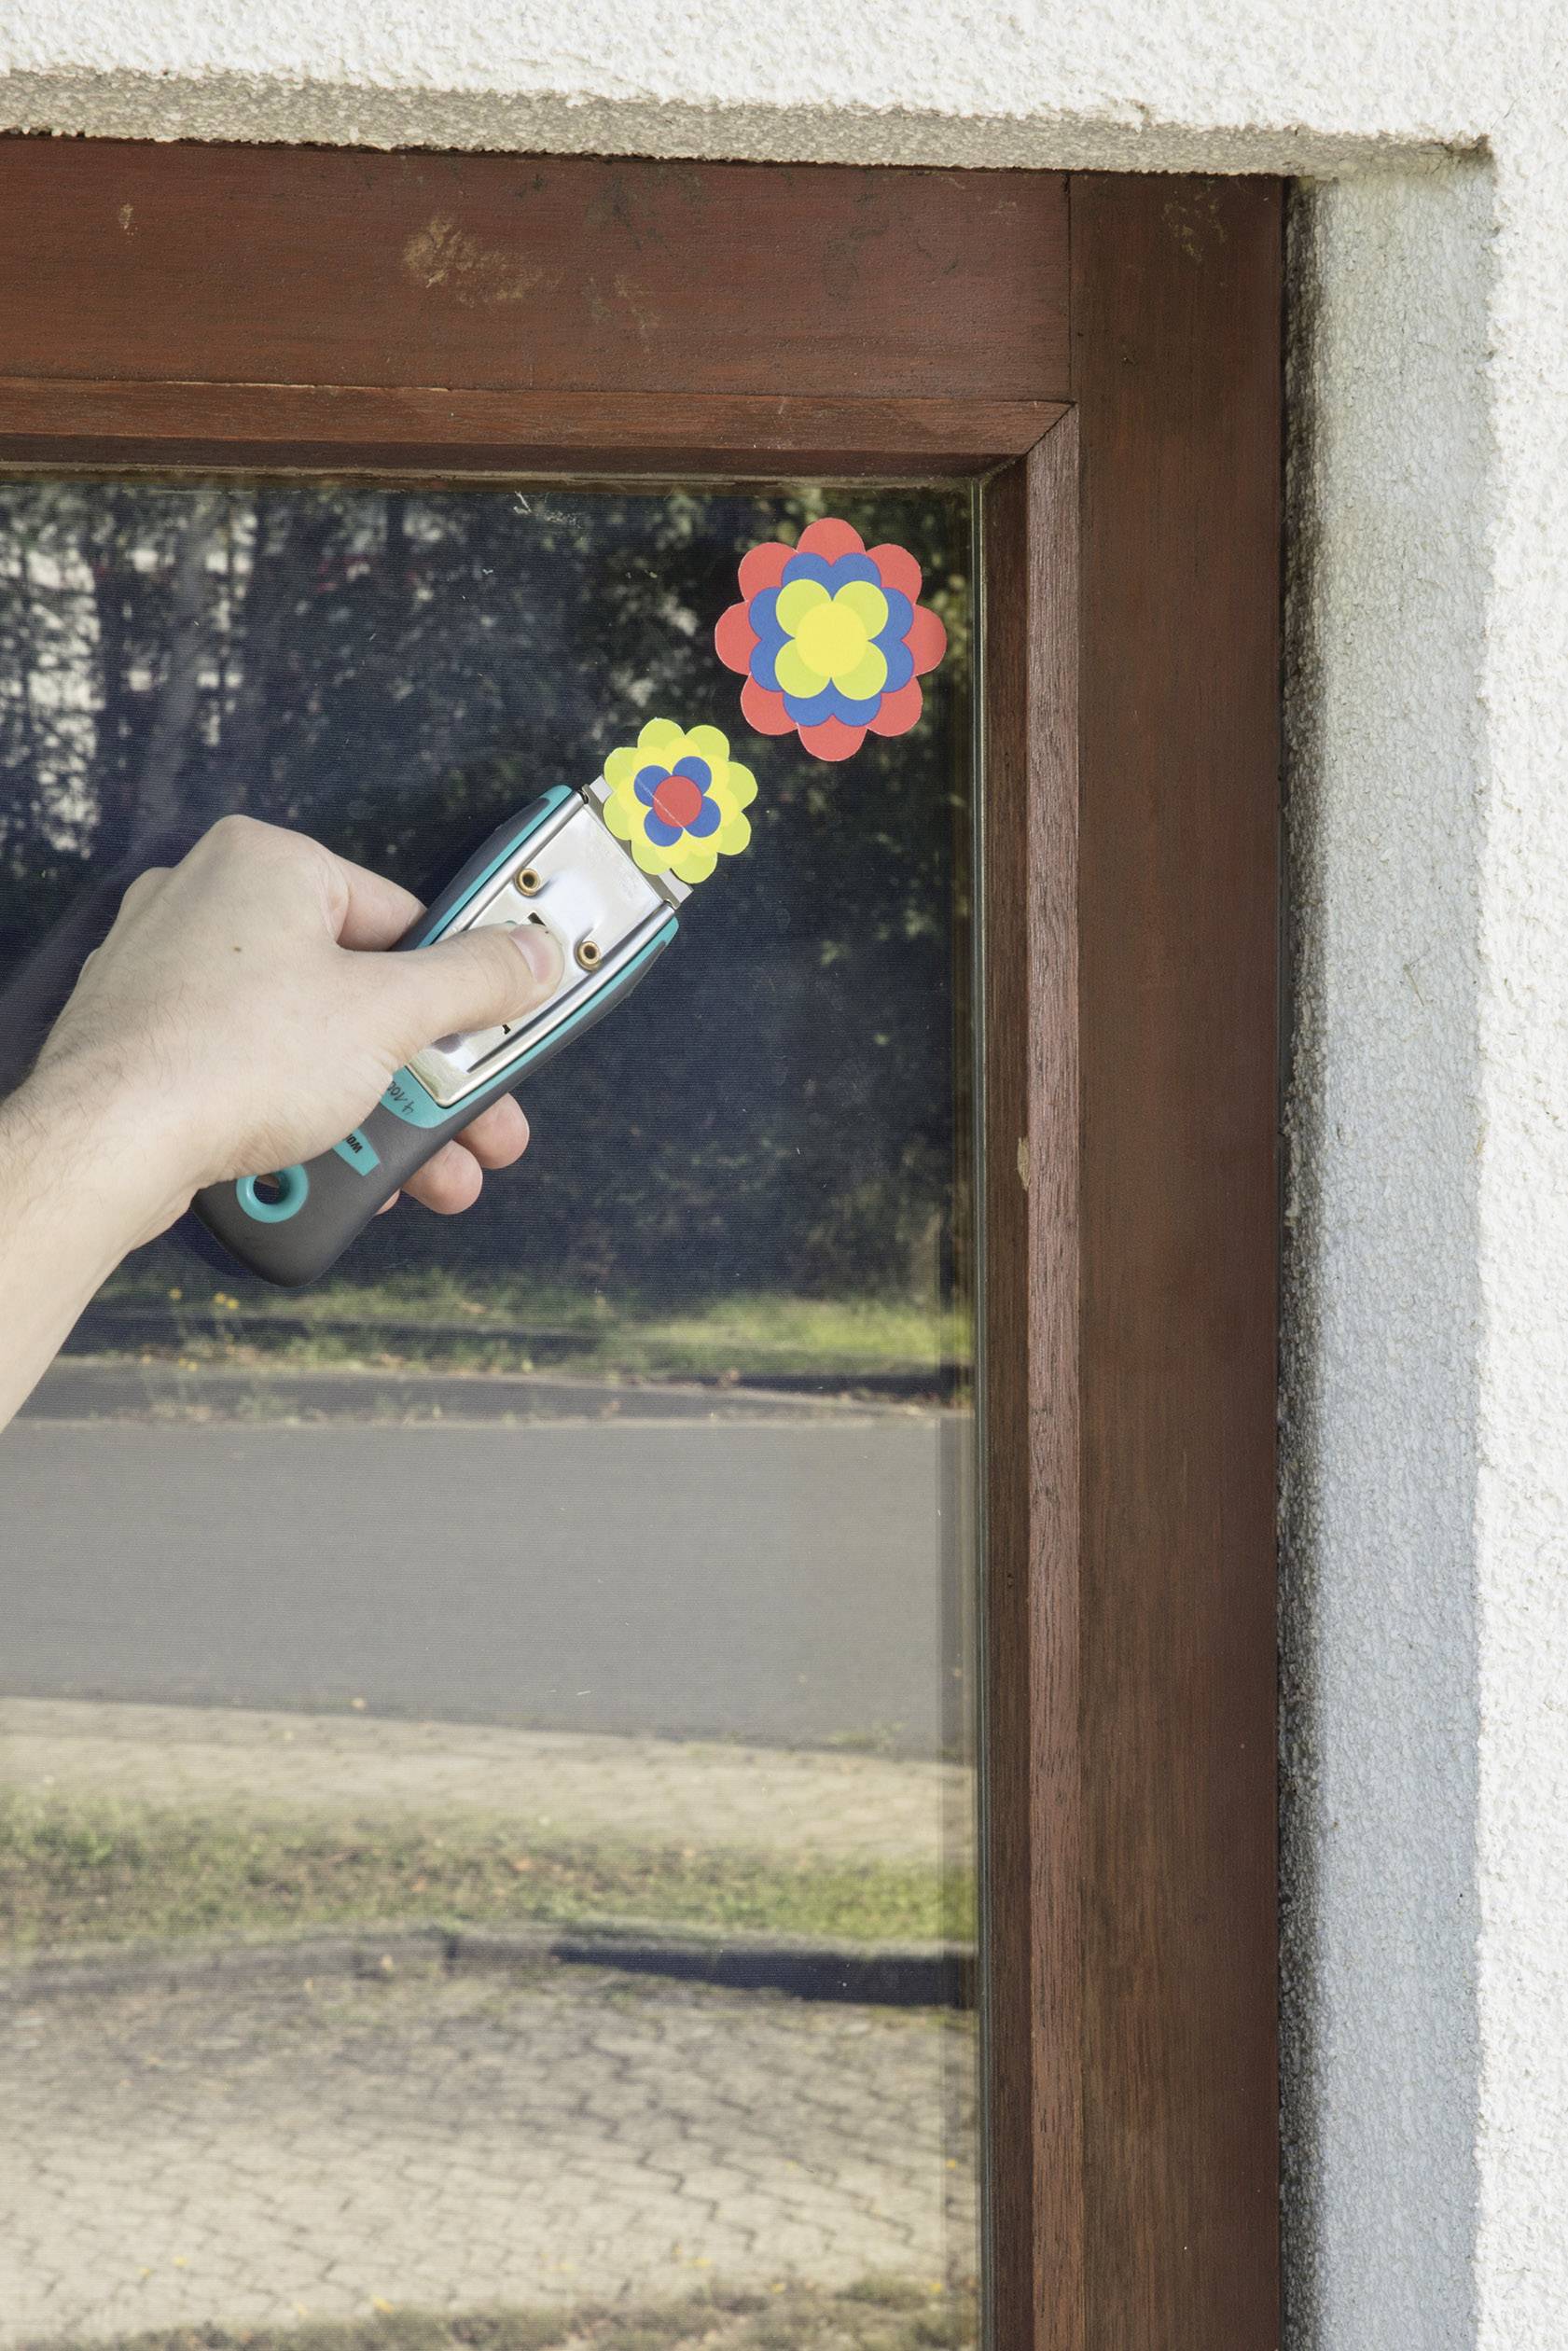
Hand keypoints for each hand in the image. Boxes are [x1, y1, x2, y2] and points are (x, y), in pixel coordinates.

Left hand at [29, 813, 563, 1240]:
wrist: (107, 1147)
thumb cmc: (227, 1058)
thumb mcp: (390, 1016)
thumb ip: (474, 982)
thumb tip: (530, 954)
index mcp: (269, 865)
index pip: (403, 918)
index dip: (460, 990)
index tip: (496, 1033)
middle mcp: (213, 905)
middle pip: (361, 993)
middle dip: (425, 1077)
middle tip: (476, 1126)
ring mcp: (174, 978)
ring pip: (311, 1044)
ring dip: (376, 1116)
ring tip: (421, 1174)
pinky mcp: (152, 1044)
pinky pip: (255, 1075)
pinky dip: (303, 1121)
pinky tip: (338, 1173)